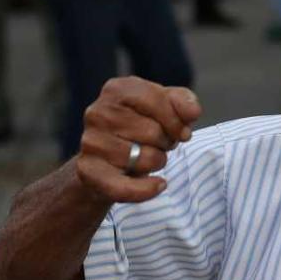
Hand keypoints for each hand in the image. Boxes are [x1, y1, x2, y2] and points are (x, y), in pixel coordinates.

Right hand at [74, 78, 203, 203]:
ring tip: (147, 156)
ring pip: (144, 158)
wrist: (108, 160)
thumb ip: (183, 102)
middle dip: (166, 142)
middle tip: (159, 144)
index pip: (155, 99)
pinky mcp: (88, 171)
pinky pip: (123, 187)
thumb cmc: (142, 127)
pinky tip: (158, 185)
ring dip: (157, 162)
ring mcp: (90, 142)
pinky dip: (146, 190)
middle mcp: (98, 112)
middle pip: (152, 131)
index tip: (183, 132)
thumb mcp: (165, 107)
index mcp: (116, 89)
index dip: (176, 119)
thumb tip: (192, 112)